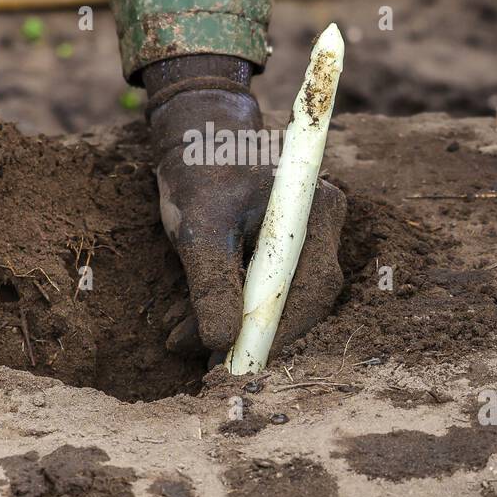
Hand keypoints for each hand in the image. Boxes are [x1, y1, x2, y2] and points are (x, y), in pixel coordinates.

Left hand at [145, 56, 345, 359]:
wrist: (193, 134)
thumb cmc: (199, 169)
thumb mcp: (199, 229)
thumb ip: (211, 285)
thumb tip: (220, 343)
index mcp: (313, 212)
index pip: (310, 289)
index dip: (276, 333)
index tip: (236, 362)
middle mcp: (319, 226)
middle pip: (297, 299)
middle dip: (247, 334)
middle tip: (201, 362)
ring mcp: (303, 236)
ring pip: (274, 298)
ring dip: (227, 324)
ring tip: (177, 338)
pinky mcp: (280, 247)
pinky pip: (261, 287)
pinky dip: (226, 306)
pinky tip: (187, 320)